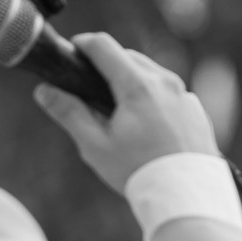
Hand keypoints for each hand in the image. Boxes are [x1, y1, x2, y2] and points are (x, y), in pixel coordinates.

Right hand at [33, 33, 217, 192]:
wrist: (188, 196)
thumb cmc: (138, 171)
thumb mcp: (95, 145)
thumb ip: (69, 113)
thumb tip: (45, 89)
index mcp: (138, 86)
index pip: (104, 46)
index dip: (82, 45)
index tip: (72, 54)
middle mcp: (165, 82)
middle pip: (128, 57)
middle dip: (107, 66)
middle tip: (90, 90)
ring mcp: (185, 95)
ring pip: (151, 74)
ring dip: (131, 81)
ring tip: (118, 110)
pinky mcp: (196, 110)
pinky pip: (170, 93)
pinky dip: (154, 98)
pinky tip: (146, 125)